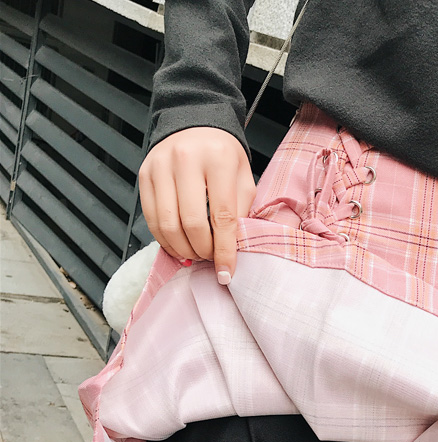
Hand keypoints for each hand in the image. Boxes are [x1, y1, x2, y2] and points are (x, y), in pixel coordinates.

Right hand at [138, 127, 256, 283]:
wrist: (196, 122)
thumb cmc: (224, 156)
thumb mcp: (243, 179)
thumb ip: (240, 213)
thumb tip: (230, 251)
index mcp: (217, 159)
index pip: (222, 216)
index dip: (224, 250)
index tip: (227, 272)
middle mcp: (185, 159)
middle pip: (191, 223)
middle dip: (202, 250)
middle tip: (210, 259)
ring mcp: (160, 166)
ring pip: (166, 224)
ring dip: (182, 248)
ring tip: (196, 253)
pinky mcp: (144, 174)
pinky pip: (150, 217)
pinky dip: (165, 239)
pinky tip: (178, 244)